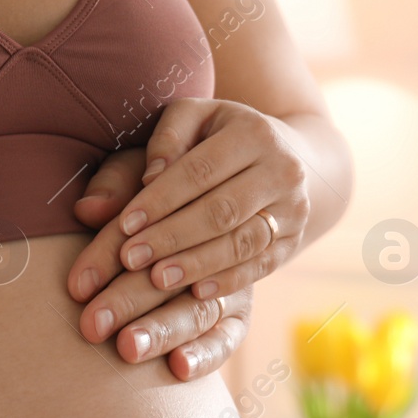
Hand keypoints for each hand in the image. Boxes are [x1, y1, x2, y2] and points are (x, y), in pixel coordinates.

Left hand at [67, 99, 308, 373]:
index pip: (199, 170)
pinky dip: (228, 280)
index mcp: (252, 132)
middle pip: (222, 210)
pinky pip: (261, 265)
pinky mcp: (293, 242)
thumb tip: (132, 185)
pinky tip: (195, 293)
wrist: (291, 158)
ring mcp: (293, 209)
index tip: (124, 225)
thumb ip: (155, 147)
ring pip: (243, 242)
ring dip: (197, 264)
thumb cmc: (216, 140)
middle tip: (130, 260)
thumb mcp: (188, 124)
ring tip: (156, 280)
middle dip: (173, 237)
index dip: (160, 199)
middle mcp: (282, 169)